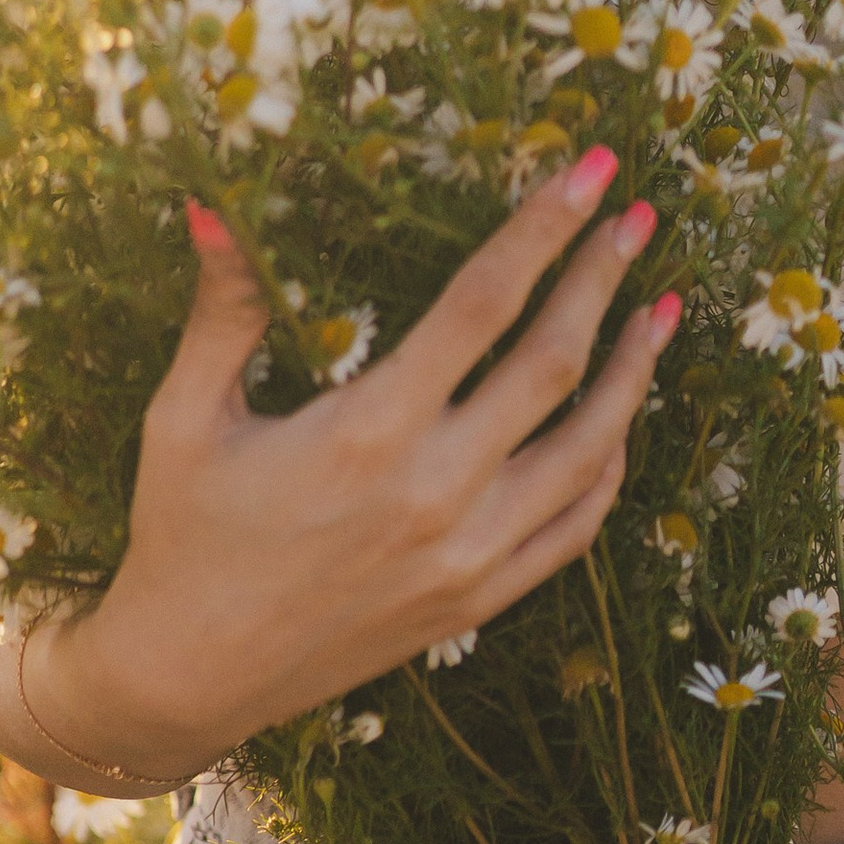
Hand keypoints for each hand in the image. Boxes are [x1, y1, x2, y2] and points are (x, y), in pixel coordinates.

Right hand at [23, 145, 678, 780]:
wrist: (191, 674)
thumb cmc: (180, 533)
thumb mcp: (185, 414)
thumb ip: (224, 309)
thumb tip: (215, 204)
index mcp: (367, 430)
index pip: (482, 303)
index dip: (543, 228)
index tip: (590, 169)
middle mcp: (435, 491)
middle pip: (553, 363)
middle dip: (603, 278)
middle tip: (640, 213)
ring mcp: (469, 553)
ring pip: (589, 448)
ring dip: (636, 371)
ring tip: (662, 307)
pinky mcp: (479, 600)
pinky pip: (575, 526)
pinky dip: (610, 466)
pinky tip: (620, 419)